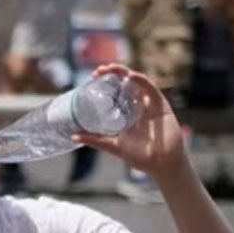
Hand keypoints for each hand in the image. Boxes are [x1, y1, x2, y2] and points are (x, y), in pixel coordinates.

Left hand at [72, 64, 188, 177]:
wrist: (160, 164)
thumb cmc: (140, 156)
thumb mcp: (113, 145)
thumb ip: (95, 140)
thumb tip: (73, 136)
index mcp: (126, 112)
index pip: (115, 92)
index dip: (105, 83)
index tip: (91, 78)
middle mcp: (137, 105)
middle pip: (124, 84)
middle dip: (112, 74)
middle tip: (97, 71)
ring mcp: (149, 104)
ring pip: (136, 82)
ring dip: (123, 73)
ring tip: (110, 68)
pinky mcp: (160, 105)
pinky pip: (150, 89)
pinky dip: (141, 80)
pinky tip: (130, 76)